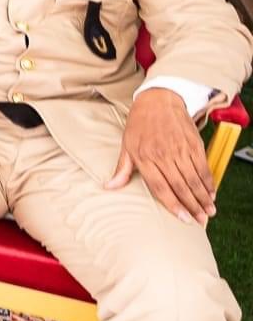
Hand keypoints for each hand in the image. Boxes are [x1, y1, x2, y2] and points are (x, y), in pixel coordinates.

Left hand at [106, 88, 215, 224]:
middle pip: (180, 186)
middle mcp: (163, 155)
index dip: (172, 204)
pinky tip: (211, 192)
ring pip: (194, 179)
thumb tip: (109, 187)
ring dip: (203, 197)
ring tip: (208, 211)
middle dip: (192, 206)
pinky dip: (209, 181)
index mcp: (145, 157)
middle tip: (200, 220)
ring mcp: (180, 149)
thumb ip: (122, 169)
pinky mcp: (194, 144)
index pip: (160, 187)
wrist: (158, 100)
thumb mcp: (127, 145)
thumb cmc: (139, 124)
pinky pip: (203, 167)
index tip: (183, 218)